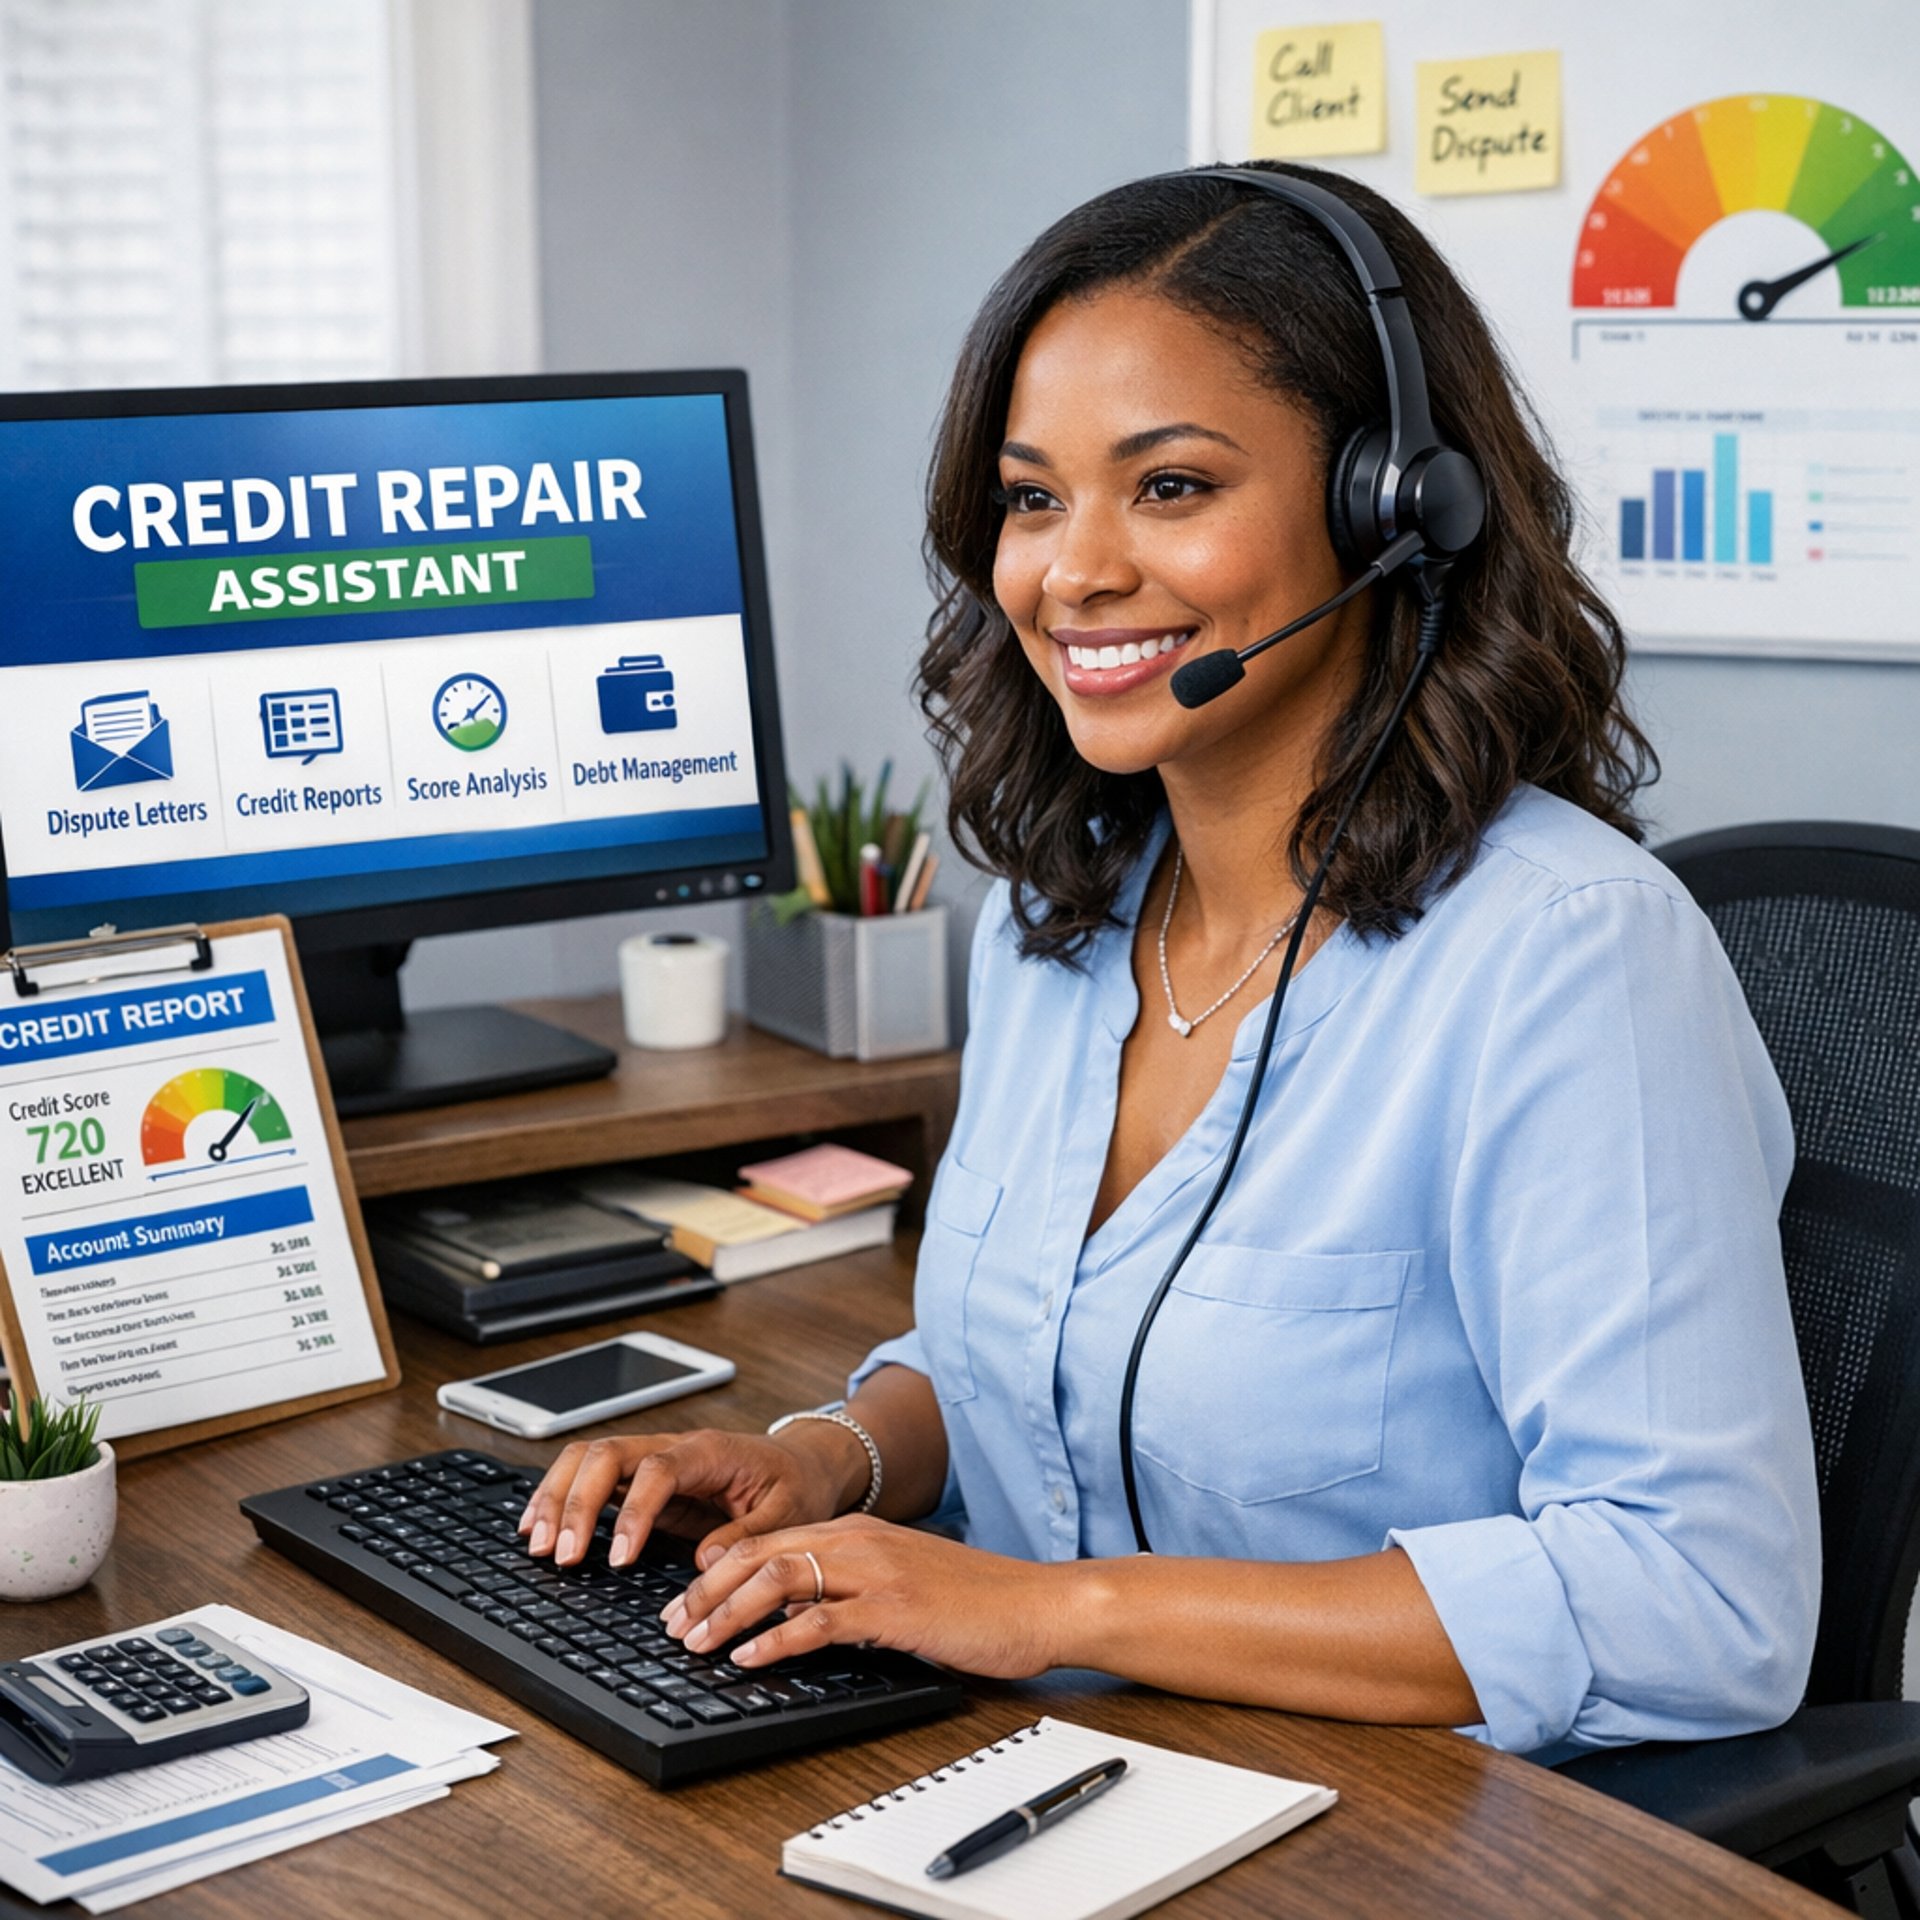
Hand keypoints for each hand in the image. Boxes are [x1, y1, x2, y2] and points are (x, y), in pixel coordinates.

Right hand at [517, 1427, 864, 1568]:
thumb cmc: (796, 1484)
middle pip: (607, 1454)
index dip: (632, 1512)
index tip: (618, 1557)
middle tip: (561, 1555)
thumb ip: (749, 1536)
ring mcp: (653, 1460)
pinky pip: (592, 1477)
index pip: (657, 1470)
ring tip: (538, 1544)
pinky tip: (541, 1525)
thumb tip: (705, 1562)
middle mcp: (674, 1448)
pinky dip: (561, 1497)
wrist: (802, 1462)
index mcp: (710, 1451)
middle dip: (576, 1502)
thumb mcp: (790, 1513)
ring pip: (589, 1458)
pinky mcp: (642, 1478)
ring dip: (558, 1497)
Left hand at [662, 1513, 1067, 1677]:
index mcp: (860, 1532)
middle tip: (673, 1625)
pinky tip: (750, 1658)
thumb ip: (851, 1588)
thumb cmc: (978, 1600)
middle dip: (706, 1591)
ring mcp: (877, 1571)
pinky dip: (776, 1640)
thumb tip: (796, 1616)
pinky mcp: (894, 1608)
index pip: (769, 1541)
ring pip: (778, 1579)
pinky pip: (819, 1620)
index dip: (718, 1572)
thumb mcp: (903, 1582)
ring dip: (727, 1612)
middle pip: (760, 1554)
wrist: (1038, 1604)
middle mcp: (861, 1541)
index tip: (685, 1602)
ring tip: (696, 1642)